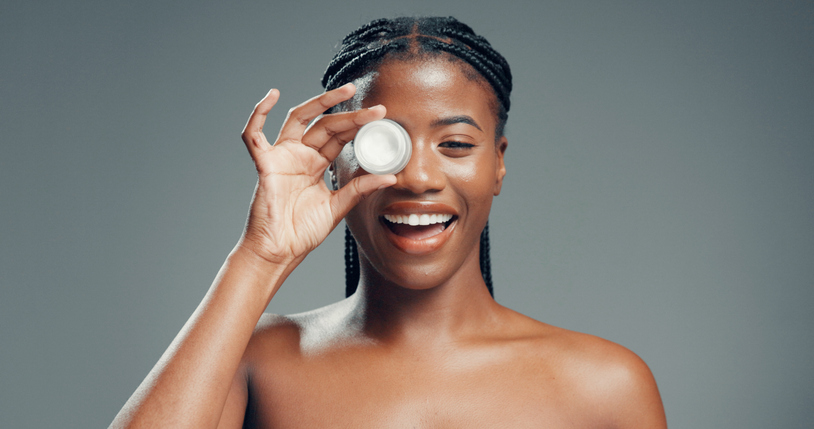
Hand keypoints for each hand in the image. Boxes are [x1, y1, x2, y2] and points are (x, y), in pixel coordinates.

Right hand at [238, 84, 395, 264]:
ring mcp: (281, 157)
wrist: (280, 252)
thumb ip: (360, 189)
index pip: (339, 136)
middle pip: (325, 124)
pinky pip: (254, 135)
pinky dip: (258, 114)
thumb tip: (390, 177)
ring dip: (320, 102)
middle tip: (377, 109)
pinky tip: (271, 96)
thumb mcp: (338, 207)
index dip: (359, 125)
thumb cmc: (302, 232)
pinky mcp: (264, 165)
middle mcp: (299, 155)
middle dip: (350, 114)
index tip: (381, 117)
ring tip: (344, 90)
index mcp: (316, 164)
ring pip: (299, 119)